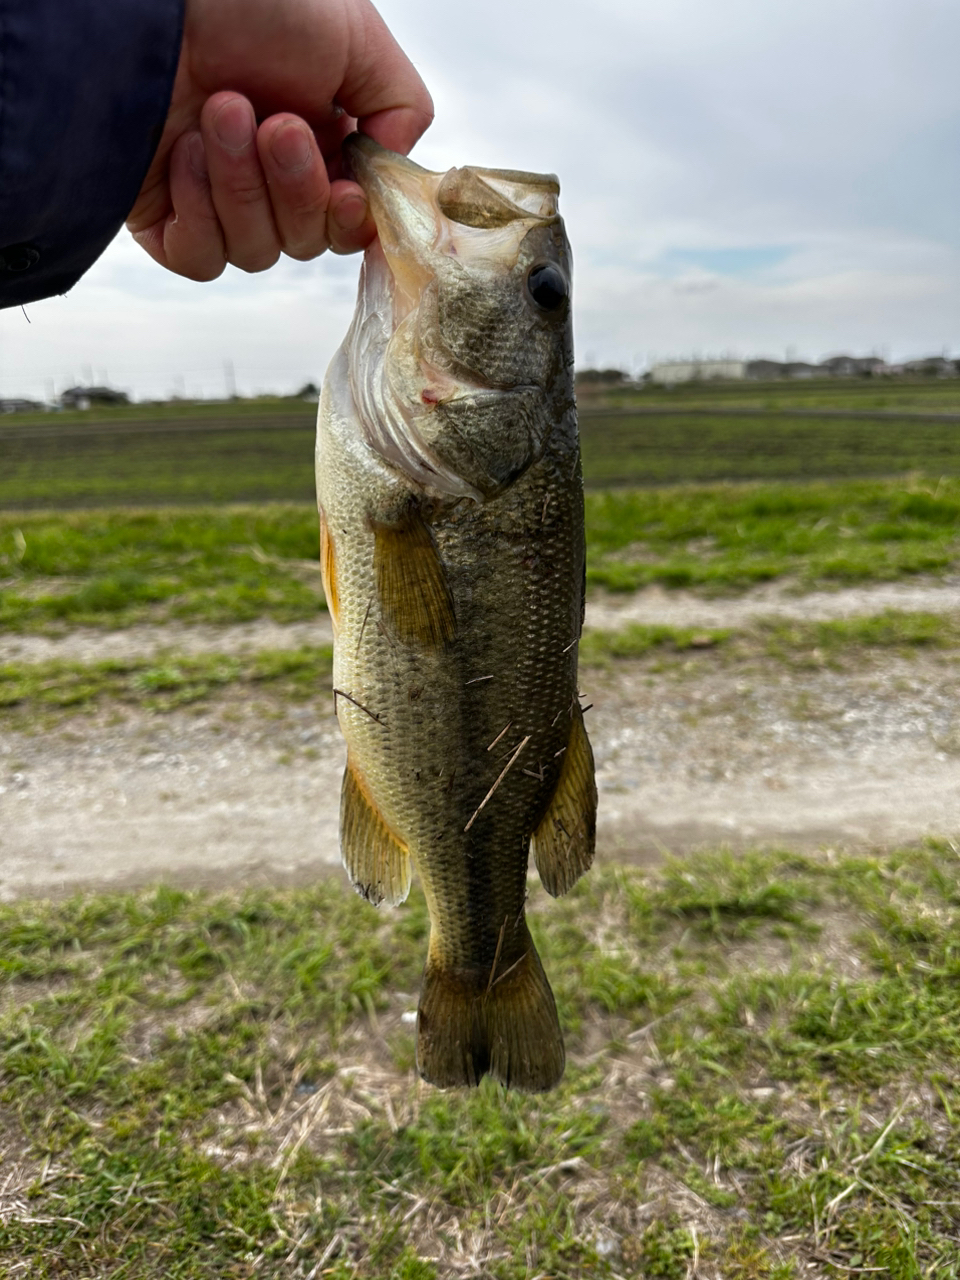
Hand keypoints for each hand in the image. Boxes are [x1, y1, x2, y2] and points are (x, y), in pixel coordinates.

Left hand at [126, 0, 431, 279]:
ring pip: (256, 252)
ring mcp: (217, 201)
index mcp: (321, 144)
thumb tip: (390, 180)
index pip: (349, 223)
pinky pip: (201, 258)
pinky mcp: (165, 219)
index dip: (352, 221)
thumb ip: (403, 110)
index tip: (347, 192)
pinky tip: (184, 150)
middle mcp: (271, 179)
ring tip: (220, 110)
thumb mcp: (358, 39)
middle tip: (276, 124)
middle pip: (306, 241)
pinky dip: (199, 211)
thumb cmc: (252, 1)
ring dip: (243, 186)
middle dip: (296, 189)